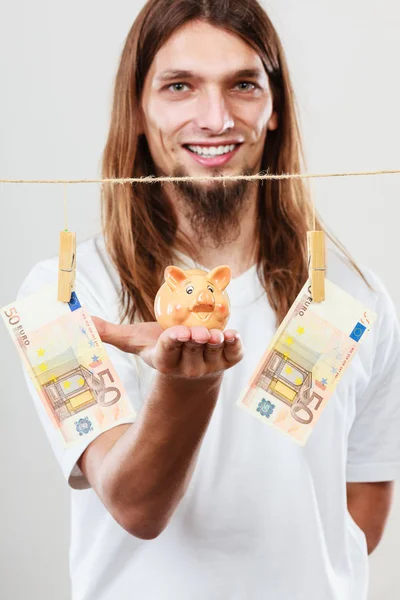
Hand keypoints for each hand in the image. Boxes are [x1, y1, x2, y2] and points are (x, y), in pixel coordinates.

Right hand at [92, 317, 243, 380]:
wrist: (191, 366)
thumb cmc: (161, 349)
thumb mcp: (135, 341)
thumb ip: (111, 332)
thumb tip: (81, 320)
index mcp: (165, 360)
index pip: (168, 351)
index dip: (173, 343)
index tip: (178, 334)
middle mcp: (188, 366)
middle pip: (191, 351)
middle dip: (195, 341)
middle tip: (198, 332)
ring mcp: (210, 365)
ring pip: (213, 353)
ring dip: (216, 343)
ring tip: (216, 333)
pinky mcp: (228, 360)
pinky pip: (233, 354)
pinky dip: (235, 345)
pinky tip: (233, 334)